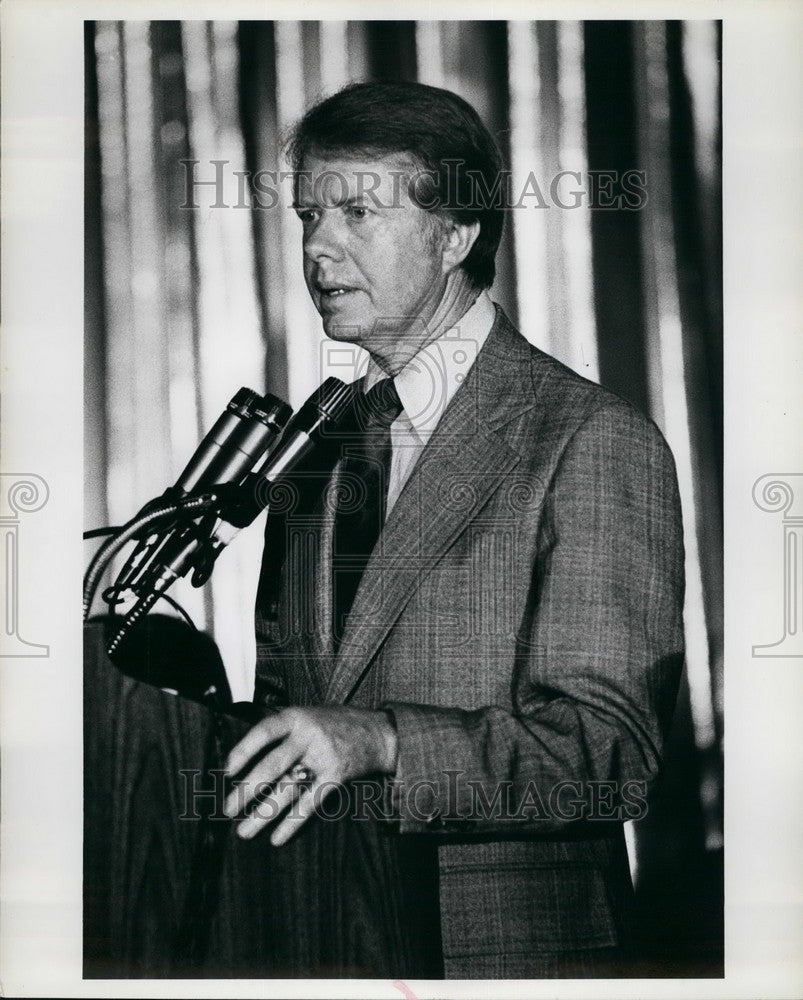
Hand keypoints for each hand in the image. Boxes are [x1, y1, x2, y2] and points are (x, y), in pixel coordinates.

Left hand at [222, 705, 397, 844]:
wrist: (378, 732)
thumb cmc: (333, 724)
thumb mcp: (307, 715)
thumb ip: (282, 732)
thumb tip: (246, 760)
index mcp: (296, 717)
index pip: (264, 731)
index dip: (244, 750)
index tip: (227, 772)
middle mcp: (308, 735)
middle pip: (273, 765)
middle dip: (248, 790)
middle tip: (228, 809)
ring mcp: (324, 756)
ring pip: (288, 788)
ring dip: (264, 813)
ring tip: (244, 831)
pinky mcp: (337, 775)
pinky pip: (310, 802)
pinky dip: (293, 822)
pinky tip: (277, 837)